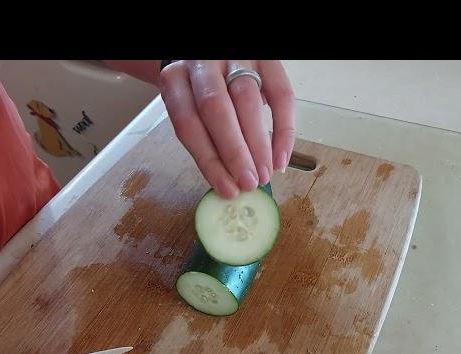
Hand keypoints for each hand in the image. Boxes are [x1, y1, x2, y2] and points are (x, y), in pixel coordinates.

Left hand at [159, 60, 295, 198]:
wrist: (209, 60)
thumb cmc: (197, 93)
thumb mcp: (189, 110)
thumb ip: (204, 138)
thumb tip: (229, 181)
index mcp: (175, 79)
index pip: (188, 124)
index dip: (209, 161)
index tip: (226, 188)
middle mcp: (203, 63)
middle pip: (217, 109)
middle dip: (235, 152)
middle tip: (249, 182)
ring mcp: (236, 57)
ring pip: (248, 100)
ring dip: (259, 144)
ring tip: (264, 174)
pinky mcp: (266, 58)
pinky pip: (281, 93)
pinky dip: (284, 129)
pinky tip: (281, 157)